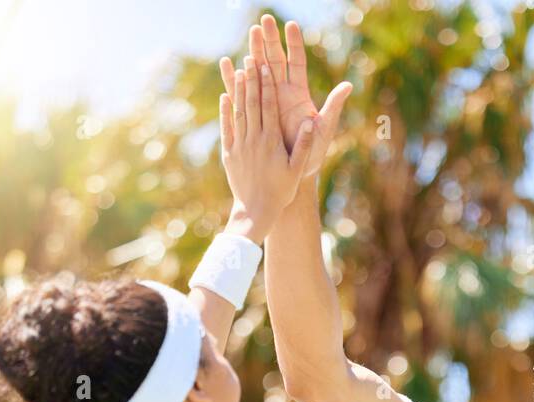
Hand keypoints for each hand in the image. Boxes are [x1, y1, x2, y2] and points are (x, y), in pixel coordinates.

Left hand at [217, 56, 313, 240]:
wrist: (256, 212)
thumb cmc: (280, 192)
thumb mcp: (296, 170)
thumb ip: (302, 146)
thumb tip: (308, 123)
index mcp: (272, 141)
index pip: (269, 106)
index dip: (267, 84)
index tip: (266, 66)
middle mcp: (254, 139)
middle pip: (252, 103)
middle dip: (252, 78)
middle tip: (251, 56)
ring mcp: (240, 145)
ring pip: (239, 111)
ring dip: (239, 89)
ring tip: (239, 68)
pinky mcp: (230, 154)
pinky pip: (227, 128)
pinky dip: (226, 111)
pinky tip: (225, 96)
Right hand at [248, 14, 351, 180]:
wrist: (294, 175)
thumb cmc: (312, 155)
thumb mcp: (324, 129)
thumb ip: (333, 107)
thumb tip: (348, 85)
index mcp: (299, 95)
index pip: (296, 63)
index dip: (293, 45)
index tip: (290, 25)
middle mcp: (282, 94)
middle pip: (275, 61)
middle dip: (270, 41)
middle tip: (264, 21)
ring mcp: (266, 103)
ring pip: (258, 72)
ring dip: (254, 52)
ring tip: (250, 32)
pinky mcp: (253, 115)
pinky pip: (241, 95)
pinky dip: (234, 80)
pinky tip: (227, 64)